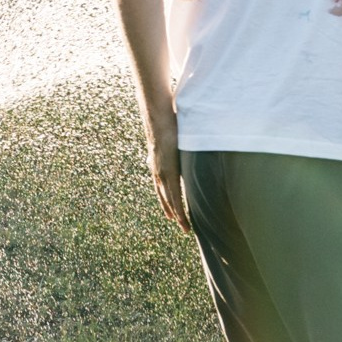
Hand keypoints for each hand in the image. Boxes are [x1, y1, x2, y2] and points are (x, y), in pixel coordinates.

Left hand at [145, 114, 189, 231]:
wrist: (157, 115)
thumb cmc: (166, 120)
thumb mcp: (170, 134)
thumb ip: (175, 140)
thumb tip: (180, 137)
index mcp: (156, 163)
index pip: (162, 186)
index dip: (167, 199)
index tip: (171, 211)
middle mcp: (157, 170)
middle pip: (164, 196)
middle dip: (171, 210)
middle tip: (178, 223)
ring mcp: (161, 172)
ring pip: (169, 199)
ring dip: (177, 214)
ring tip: (184, 227)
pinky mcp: (168, 171)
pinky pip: (174, 195)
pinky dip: (177, 208)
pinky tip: (181, 218)